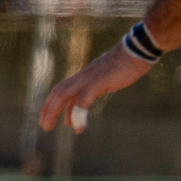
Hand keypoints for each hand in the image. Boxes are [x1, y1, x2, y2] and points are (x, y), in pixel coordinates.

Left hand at [38, 42, 153, 131]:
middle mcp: (82, 77)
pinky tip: (79, 127)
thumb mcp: (105, 80)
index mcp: (82, 76)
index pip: (60, 89)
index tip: (47, 118)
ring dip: (55, 112)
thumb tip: (87, 100)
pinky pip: (83, 99)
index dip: (51, 103)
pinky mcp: (98, 82)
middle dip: (48, 109)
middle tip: (44, 126)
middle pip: (58, 92)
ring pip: (64, 95)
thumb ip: (94, 89)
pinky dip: (78, 114)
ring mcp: (89, 79)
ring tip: (51, 127)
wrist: (136, 52)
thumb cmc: (123, 66)